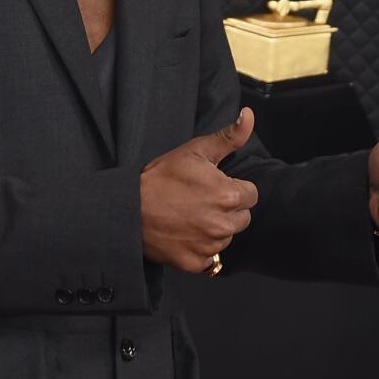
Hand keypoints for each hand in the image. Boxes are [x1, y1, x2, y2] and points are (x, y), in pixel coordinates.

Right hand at [140, 107, 259, 272]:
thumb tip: (248, 116)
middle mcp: (224, 225)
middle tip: (199, 200)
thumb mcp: (194, 150)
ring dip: (215, 228)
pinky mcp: (196, 263)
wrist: (128, 209)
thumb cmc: (160, 178)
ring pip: (226, 237)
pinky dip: (200, 248)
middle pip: (242, 217)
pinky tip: (183, 233)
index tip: (212, 185)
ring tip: (189, 215)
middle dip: (227, 208)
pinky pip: (209, 258)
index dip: (232, 187)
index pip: (251, 194)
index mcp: (228, 195)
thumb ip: (228, 137)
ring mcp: (210, 247)